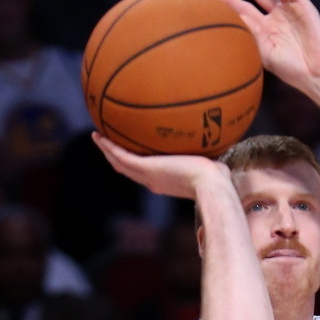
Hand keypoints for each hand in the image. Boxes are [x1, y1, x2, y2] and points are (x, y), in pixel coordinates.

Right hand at [92, 133, 229, 198]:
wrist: (212, 185)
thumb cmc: (218, 179)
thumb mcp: (212, 167)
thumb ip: (210, 158)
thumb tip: (221, 150)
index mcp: (165, 182)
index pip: (146, 174)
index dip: (135, 165)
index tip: (130, 155)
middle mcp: (153, 181)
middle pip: (128, 170)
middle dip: (116, 158)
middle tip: (107, 145)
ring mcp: (148, 175)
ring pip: (120, 163)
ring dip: (107, 151)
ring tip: (97, 137)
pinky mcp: (146, 168)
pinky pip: (121, 156)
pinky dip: (108, 147)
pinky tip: (99, 135)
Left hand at [215, 0, 319, 89]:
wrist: (315, 75)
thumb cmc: (290, 69)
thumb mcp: (265, 52)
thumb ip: (250, 34)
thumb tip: (231, 18)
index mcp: (265, 30)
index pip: (245, 11)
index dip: (231, 2)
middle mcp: (276, 17)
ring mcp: (290, 10)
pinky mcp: (304, 6)